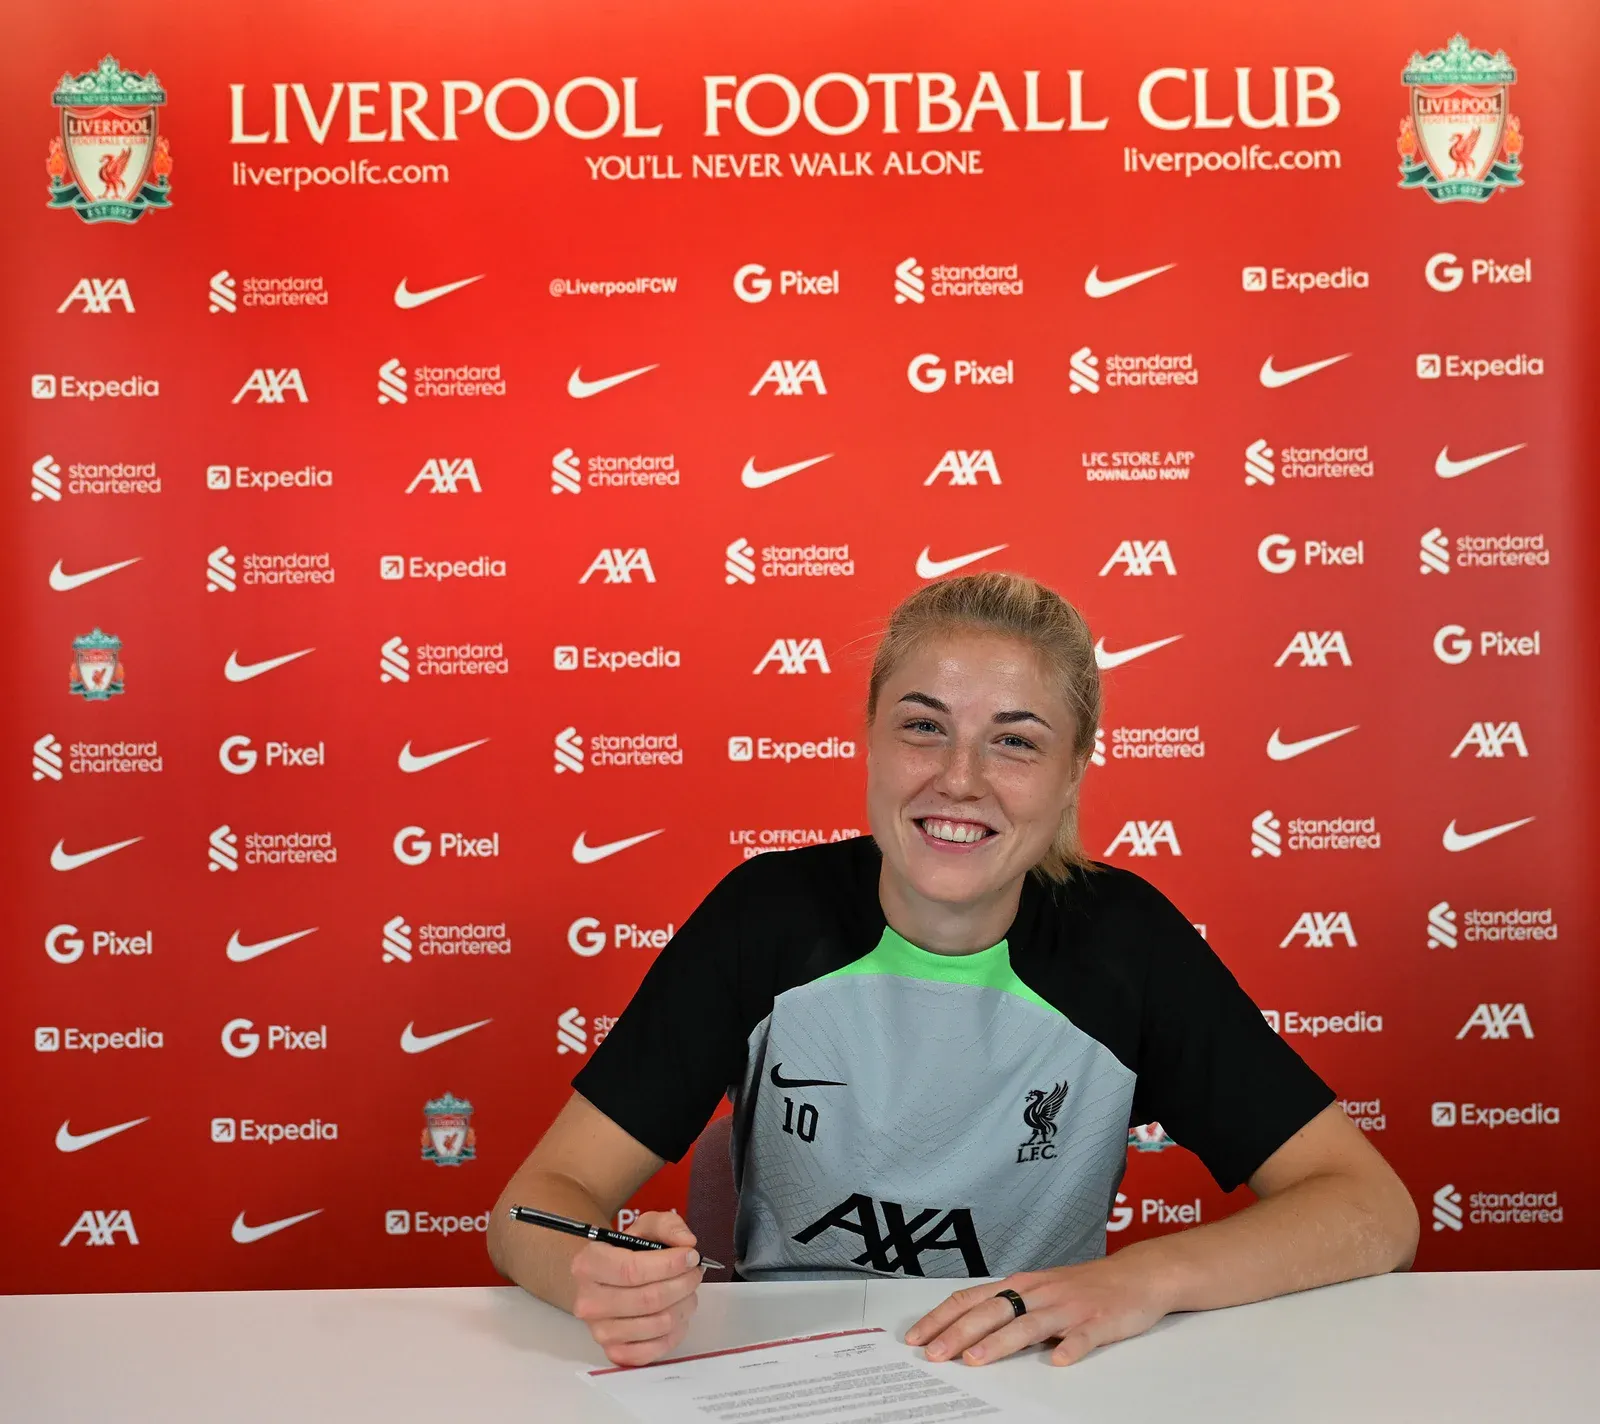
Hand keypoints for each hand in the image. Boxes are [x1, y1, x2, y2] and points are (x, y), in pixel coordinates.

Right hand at [569, 1209, 705, 1365]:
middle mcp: (588, 1301)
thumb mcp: (646, 1226)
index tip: (691, 1256)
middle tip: (695, 1273)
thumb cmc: (628, 1252)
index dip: (668, 1265)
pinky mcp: (614, 1352)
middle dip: (682, 1284)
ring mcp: (600, 1331)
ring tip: (688, 1291)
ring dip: (683, 1306)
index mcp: (589, 1264)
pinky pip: (654, 1350)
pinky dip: (675, 1332)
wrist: (609, 1280)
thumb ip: (668, 1225)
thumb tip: (687, 1242)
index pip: (631, 1270)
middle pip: (648, 1300)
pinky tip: (678, 1313)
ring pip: (657, 1324)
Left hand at [904, 1251, 1170, 1367]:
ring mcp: (1068, 1307)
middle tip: (934, 1354)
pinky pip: (1083, 1336)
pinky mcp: (1099, 1321)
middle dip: (959, 1333)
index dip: (942, 1318)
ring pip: (1029, 1324)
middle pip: (992, 1311)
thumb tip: (964, 1331)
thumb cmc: (1082, 1286)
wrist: (1136, 1274)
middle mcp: (1039, 1292)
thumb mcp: (1038, 1290)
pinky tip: (1058, 1362)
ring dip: (1000, 1342)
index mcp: (1020, 1285)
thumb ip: (1007, 1308)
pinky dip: (1070, 1348)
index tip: (917, 1337)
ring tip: (976, 1359)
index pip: (971, 1299)